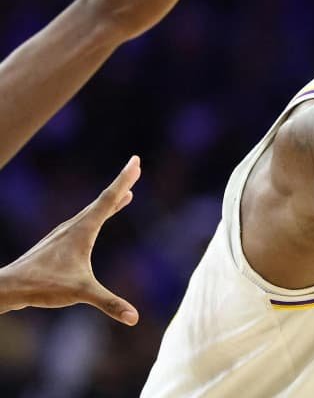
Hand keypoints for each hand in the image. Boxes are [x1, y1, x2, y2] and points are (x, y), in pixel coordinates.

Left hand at [0, 157, 141, 324]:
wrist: (8, 287)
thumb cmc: (42, 285)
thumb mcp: (80, 292)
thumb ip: (108, 303)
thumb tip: (134, 318)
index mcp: (82, 230)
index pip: (108, 199)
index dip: (124, 179)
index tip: (136, 161)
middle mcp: (73, 226)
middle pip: (102, 200)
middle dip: (121, 184)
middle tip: (135, 168)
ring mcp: (64, 234)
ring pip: (93, 211)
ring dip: (111, 201)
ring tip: (126, 195)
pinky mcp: (59, 244)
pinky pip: (85, 222)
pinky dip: (98, 215)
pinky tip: (97, 222)